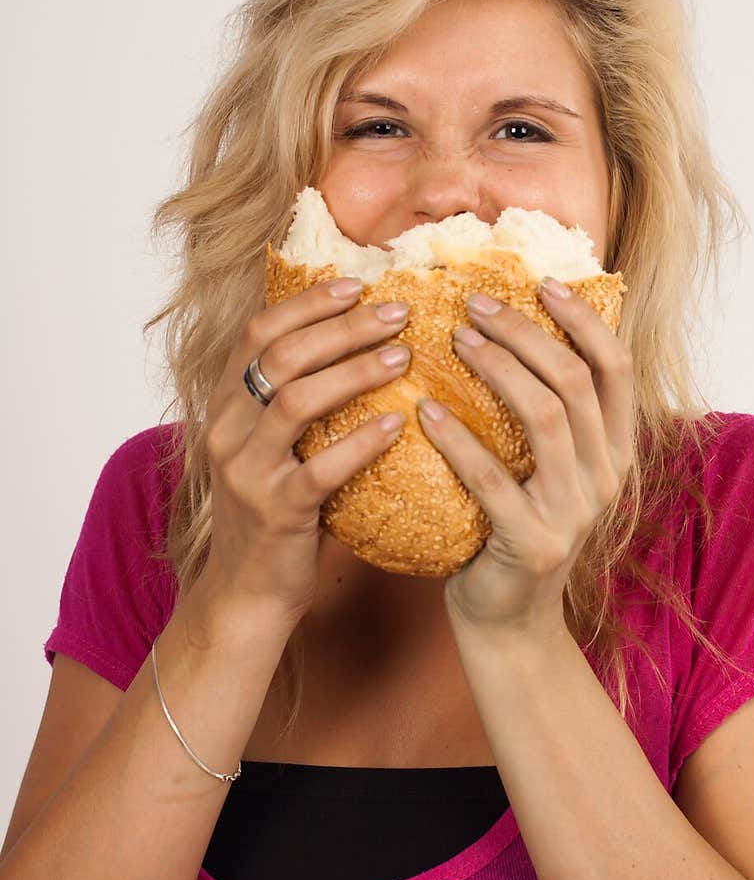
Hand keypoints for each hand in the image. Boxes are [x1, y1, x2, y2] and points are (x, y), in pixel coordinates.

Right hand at [202, 278, 411, 627]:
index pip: (257, 333)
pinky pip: (321, 467)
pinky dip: (363, 441)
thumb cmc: (273, 515)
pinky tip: (400, 423)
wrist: (246, 593)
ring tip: (403, 356)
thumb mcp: (271, 449)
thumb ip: (294, 403)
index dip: (307, 303)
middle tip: (396, 314)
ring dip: (354, 371)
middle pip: (280, 356)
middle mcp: (225, 432)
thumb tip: (358, 346)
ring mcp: (246, 472)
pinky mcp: (276, 512)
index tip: (358, 285)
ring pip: (296, 401)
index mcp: (224, 408)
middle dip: (341, 327)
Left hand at [417, 280, 633, 634]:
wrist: (509, 620)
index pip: (616, 367)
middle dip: (525, 332)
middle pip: (575, 380)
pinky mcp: (531, 544)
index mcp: (617, 451)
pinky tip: (424, 410)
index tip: (541, 283)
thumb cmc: (515, 528)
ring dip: (497, 368)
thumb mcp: (548, 471)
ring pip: (545, 417)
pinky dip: (456, 439)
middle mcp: (606, 477)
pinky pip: (492, 479)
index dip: (583, 319)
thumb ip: (549, 415)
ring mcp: (574, 512)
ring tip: (455, 340)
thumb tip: (512, 332)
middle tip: (474, 305)